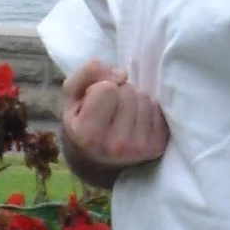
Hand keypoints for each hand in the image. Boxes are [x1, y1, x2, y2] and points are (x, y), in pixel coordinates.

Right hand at [61, 58, 167, 182]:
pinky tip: (134, 122)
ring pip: (144, 99)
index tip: (94, 102)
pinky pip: (157, 109)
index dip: (100, 87)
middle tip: (109, 109)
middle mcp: (115, 146)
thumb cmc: (82, 119)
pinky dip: (147, 110)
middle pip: (128, 92)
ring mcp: (138, 148)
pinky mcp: (156, 147)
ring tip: (121, 115)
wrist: (96, 158)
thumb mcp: (72, 93)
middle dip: (119, 93)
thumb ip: (89, 71)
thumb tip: (122, 74)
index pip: (107, 88)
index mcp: (88, 134)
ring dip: (134, 100)